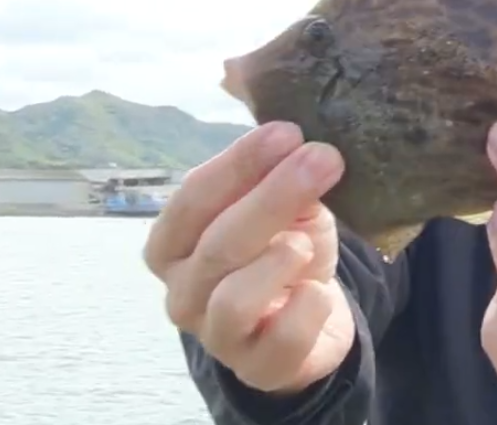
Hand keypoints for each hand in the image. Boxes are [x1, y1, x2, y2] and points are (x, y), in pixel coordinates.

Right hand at [143, 121, 355, 393]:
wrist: (311, 317)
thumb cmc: (283, 249)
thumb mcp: (282, 204)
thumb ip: (278, 171)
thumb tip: (292, 130)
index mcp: (172, 242)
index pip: (194, 197)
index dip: (239, 164)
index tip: (288, 131)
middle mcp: (181, 290)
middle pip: (219, 241)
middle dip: (274, 195)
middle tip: (323, 159)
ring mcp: (215, 334)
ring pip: (234, 298)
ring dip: (278, 260)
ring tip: (307, 242)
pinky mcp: (258, 366)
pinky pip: (280, 338)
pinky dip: (305, 310)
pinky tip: (318, 291)